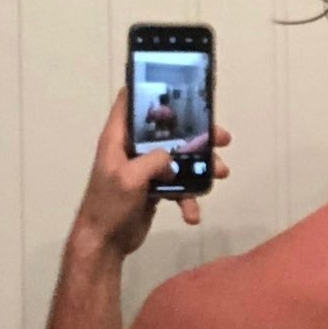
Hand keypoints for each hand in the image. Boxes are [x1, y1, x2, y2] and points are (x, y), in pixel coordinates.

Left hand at [72, 92, 232, 255]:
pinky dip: (189, 198)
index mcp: (119, 139)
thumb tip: (172, 160)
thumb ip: (152, 161)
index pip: (129, 103)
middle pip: (168, 131)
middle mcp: (132, 149)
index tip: (176, 87)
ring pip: (179, 159)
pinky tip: (192, 213)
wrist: (105, 242)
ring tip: (221, 173)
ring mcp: (145, 169)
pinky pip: (178, 186)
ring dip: (201, 167)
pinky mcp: (154, 188)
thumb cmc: (109, 205)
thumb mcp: (128, 178)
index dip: (149, 90)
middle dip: (197, 134)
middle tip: (221, 138)